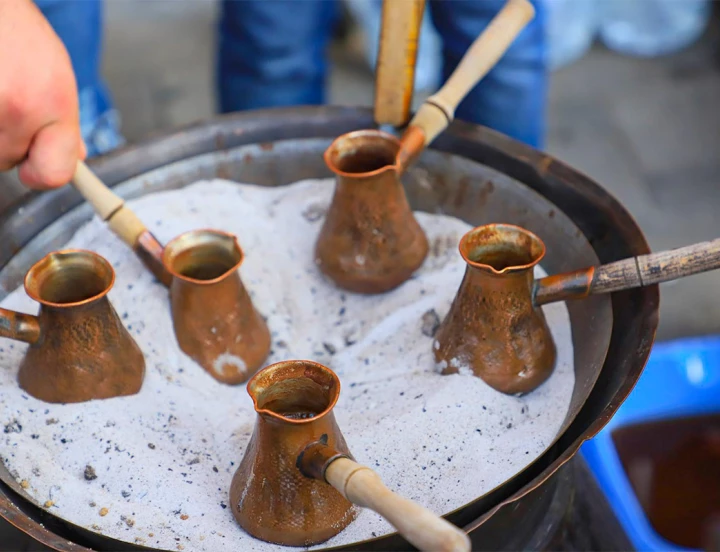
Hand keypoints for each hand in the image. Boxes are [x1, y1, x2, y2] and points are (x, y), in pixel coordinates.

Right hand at [0, 0, 85, 189]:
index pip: (53, 175)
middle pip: (7, 161)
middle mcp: (15, 110)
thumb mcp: (57, 75)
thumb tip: (76, 158)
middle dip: (7, 139)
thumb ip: (65, 123)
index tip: (35, 165)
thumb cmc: (17, 34)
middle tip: (5, 99)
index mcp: (51, 105)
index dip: (42, 172)